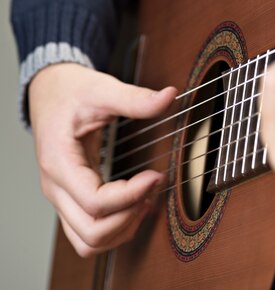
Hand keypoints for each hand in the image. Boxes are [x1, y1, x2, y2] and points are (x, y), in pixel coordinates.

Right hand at [29, 63, 176, 256]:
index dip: (130, 195)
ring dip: (121, 228)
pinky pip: (87, 231)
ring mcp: (60, 196)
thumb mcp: (102, 89)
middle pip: (91, 233)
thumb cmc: (70, 90)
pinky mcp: (69, 197)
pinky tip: (135, 203)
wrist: (49, 88)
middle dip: (129, 217)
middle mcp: (55, 186)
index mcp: (59, 162)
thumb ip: (135, 98)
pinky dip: (113, 227)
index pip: (95, 203)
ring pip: (87, 241)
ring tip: (146, 198)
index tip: (156, 175)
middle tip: (153, 187)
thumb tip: (170, 96)